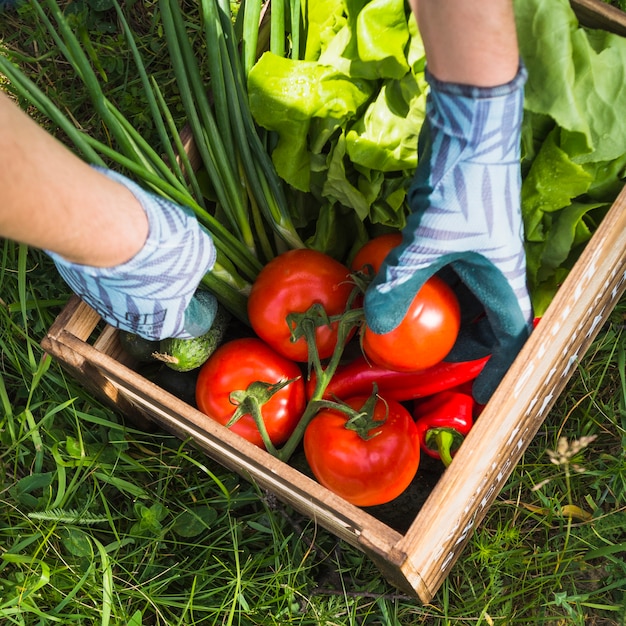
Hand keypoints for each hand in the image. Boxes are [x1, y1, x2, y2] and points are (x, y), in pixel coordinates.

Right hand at [47, 167, 216, 339]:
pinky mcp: (81, 288)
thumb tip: (203, 262)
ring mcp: (103, 307)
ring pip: (126, 296)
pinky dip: (112, 268)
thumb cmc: (162, 247)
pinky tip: (117, 245)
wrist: (106, 229)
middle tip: (168, 265)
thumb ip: (203, 262)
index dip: (198, 308)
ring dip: (135, 280)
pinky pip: (103, 280)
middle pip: (155, 310)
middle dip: (164, 291)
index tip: (201, 292)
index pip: (189, 326)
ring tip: (141, 251)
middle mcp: (134, 323)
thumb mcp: (199, 250)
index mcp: (167, 323)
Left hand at [364, 65, 532, 403]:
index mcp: (502, 277)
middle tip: (423, 359)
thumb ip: (400, 282)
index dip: (496, 364)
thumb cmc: (463, 184)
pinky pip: (438, 270)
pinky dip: (420, 284)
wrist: (468, 124)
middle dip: (456, 342)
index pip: (508, 334)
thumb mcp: (428, 240)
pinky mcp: (450, 232)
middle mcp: (491, 268)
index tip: (479, 389)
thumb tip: (374, 324)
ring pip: (456, 295)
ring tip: (402, 331)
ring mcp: (472, 249)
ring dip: (433, 313)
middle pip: (480, 319)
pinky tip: (392, 289)